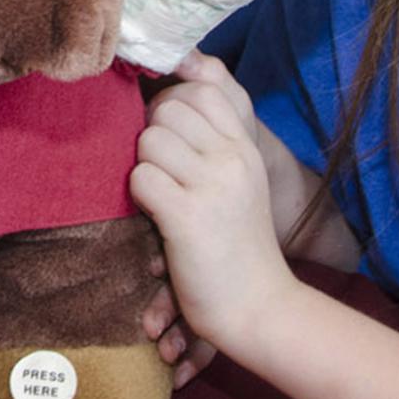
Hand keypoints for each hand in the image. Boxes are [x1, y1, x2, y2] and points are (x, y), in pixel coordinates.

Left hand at [129, 50, 295, 364]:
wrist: (258, 308)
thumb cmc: (236, 244)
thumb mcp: (238, 180)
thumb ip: (212, 140)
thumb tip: (172, 90)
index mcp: (245, 148)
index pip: (202, 90)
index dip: (173, 107)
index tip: (172, 141)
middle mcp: (233, 159)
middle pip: (166, 111)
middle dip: (152, 138)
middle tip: (162, 174)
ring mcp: (213, 185)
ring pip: (149, 140)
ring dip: (145, 168)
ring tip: (162, 198)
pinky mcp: (188, 216)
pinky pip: (141, 178)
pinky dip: (140, 198)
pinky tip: (158, 218)